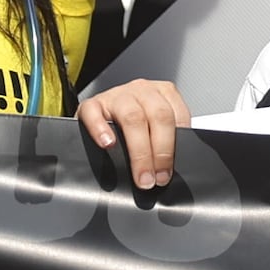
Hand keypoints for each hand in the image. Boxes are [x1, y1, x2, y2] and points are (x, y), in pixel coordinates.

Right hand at [80, 77, 192, 191]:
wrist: (103, 113)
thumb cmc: (134, 124)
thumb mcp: (155, 126)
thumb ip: (165, 139)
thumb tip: (169, 170)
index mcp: (164, 93)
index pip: (177, 116)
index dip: (175, 147)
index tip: (168, 172)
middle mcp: (143, 91)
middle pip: (158, 116)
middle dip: (160, 152)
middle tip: (156, 178)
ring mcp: (117, 95)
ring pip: (132, 117)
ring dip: (139, 151)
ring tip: (140, 175)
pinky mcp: (92, 103)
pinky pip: (94, 112)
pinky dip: (101, 129)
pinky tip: (107, 144)